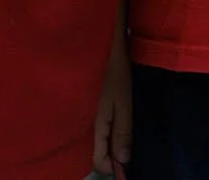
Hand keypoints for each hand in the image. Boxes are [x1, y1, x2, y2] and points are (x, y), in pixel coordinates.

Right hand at [94, 40, 132, 176]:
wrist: (95, 42)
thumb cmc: (114, 70)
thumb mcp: (124, 101)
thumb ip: (122, 130)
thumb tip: (123, 159)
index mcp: (93, 126)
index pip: (98, 160)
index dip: (113, 166)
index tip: (128, 164)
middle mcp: (82, 124)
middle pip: (93, 151)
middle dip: (109, 154)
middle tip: (126, 146)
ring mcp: (80, 113)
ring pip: (91, 139)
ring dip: (105, 141)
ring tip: (120, 133)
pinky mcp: (82, 103)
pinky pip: (89, 125)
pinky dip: (100, 128)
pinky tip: (111, 120)